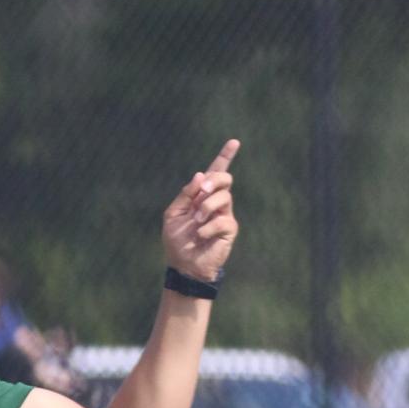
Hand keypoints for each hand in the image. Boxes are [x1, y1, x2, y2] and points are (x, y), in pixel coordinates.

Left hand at [162, 139, 239, 279]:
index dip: (225, 156)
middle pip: (225, 178)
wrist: (183, 265)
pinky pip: (223, 220)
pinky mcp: (229, 229)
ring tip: (196, 222)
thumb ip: (186, 195)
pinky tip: (200, 236)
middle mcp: (215, 202)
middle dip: (215, 180)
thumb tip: (201, 175)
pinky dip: (208, 227)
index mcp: (201, 196)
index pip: (215, 172)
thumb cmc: (177, 241)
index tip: (234, 142)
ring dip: (207, 207)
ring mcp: (224, 214)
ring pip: (225, 197)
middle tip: (203, 190)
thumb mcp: (174, 214)